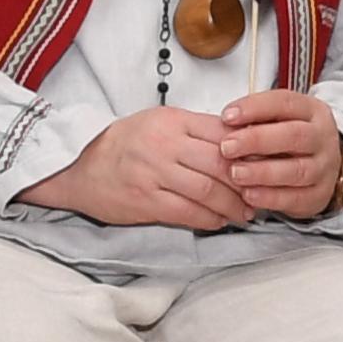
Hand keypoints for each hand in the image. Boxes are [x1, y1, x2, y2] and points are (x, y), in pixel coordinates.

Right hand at [16, 106, 246, 229]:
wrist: (77, 166)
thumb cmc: (125, 144)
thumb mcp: (160, 123)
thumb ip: (197, 130)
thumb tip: (241, 142)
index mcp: (172, 120)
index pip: (223, 133)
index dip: (250, 151)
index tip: (265, 164)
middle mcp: (164, 144)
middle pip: (221, 163)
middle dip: (247, 182)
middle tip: (261, 194)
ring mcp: (153, 173)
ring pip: (208, 191)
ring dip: (233, 206)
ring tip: (245, 213)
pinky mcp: (145, 201)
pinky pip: (187, 212)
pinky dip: (209, 219)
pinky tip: (220, 221)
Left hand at [219, 87, 342, 220]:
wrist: (320, 166)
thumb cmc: (288, 138)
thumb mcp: (277, 119)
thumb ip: (255, 118)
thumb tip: (226, 123)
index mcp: (311, 110)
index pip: (285, 103)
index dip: (255, 108)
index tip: (227, 117)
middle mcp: (322, 137)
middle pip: (294, 136)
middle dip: (257, 140)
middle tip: (227, 147)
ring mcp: (324, 167)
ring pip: (297, 170)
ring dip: (262, 172)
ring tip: (236, 173)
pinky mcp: (320, 194)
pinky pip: (296, 198)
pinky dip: (270, 197)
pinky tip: (248, 195)